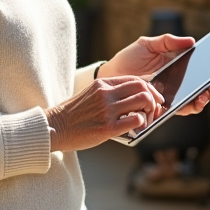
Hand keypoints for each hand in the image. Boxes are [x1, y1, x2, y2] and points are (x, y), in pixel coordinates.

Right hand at [46, 76, 164, 152]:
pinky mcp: (108, 127)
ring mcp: (107, 110)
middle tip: (153, 111)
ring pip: (143, 102)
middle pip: (143, 88)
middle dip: (154, 100)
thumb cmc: (74, 114)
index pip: (136, 80)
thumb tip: (134, 99)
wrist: (55, 127)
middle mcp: (106, 94)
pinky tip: (136, 129)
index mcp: (102, 84)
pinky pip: (136, 120)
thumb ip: (109, 93)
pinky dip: (142, 124)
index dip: (150, 89)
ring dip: (150, 112)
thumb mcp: (91, 95)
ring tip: (145, 121)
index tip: (154, 99)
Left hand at [99, 33, 209, 116]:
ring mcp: (173, 95)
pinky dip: (192, 106)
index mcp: (178, 65)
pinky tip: (197, 101)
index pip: (202, 69)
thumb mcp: (148, 44)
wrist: (112, 75)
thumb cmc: (129, 59)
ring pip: (197, 99)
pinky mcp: (164, 106)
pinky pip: (182, 108)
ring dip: (207, 96)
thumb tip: (191, 41)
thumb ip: (168, 42)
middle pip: (204, 85)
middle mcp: (179, 82)